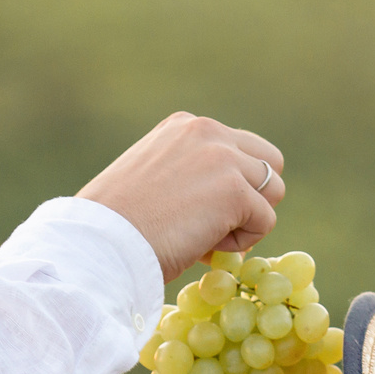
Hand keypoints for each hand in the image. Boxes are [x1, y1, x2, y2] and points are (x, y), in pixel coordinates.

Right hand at [79, 112, 285, 282]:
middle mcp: (207, 131)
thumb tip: (224, 201)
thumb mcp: (152, 178)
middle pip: (269, 163)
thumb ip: (189, 173)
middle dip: (253, 198)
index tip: (194, 212)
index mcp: (185, 126)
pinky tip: (204, 248)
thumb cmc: (115, 225)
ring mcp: (223, 157)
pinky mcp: (234, 190)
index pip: (238, 149)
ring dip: (247, 221)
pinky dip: (242, 243)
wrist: (100, 244)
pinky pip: (266, 221)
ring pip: (273, 192)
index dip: (227, 187)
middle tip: (215, 226)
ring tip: (206, 238)